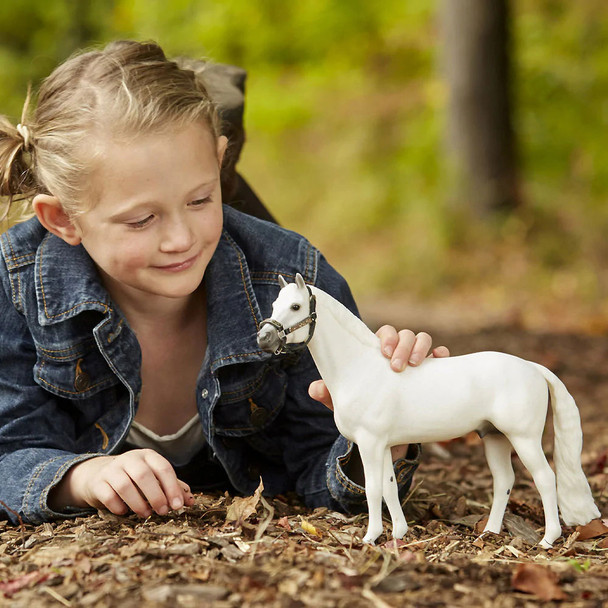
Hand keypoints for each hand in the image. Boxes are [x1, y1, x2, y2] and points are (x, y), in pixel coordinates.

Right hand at [49, 449, 194, 517]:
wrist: (98, 475)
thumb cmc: (134, 478)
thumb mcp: (154, 478)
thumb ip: (172, 488)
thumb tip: (190, 501)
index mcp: (148, 456)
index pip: (163, 468)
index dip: (172, 487)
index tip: (178, 506)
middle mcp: (129, 458)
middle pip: (144, 475)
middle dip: (156, 496)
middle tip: (162, 512)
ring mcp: (112, 469)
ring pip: (125, 485)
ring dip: (138, 503)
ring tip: (145, 514)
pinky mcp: (98, 482)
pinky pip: (108, 496)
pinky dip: (119, 507)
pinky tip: (125, 512)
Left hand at [309, 327, 449, 409]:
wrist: (392, 435)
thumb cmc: (368, 411)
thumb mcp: (350, 405)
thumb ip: (332, 396)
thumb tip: (314, 388)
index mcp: (378, 355)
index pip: (383, 334)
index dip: (385, 338)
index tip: (383, 352)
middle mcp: (399, 353)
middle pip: (404, 333)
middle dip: (402, 344)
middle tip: (397, 365)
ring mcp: (417, 360)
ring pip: (422, 339)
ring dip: (420, 347)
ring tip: (416, 364)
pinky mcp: (433, 372)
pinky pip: (441, 356)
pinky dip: (441, 354)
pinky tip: (439, 360)